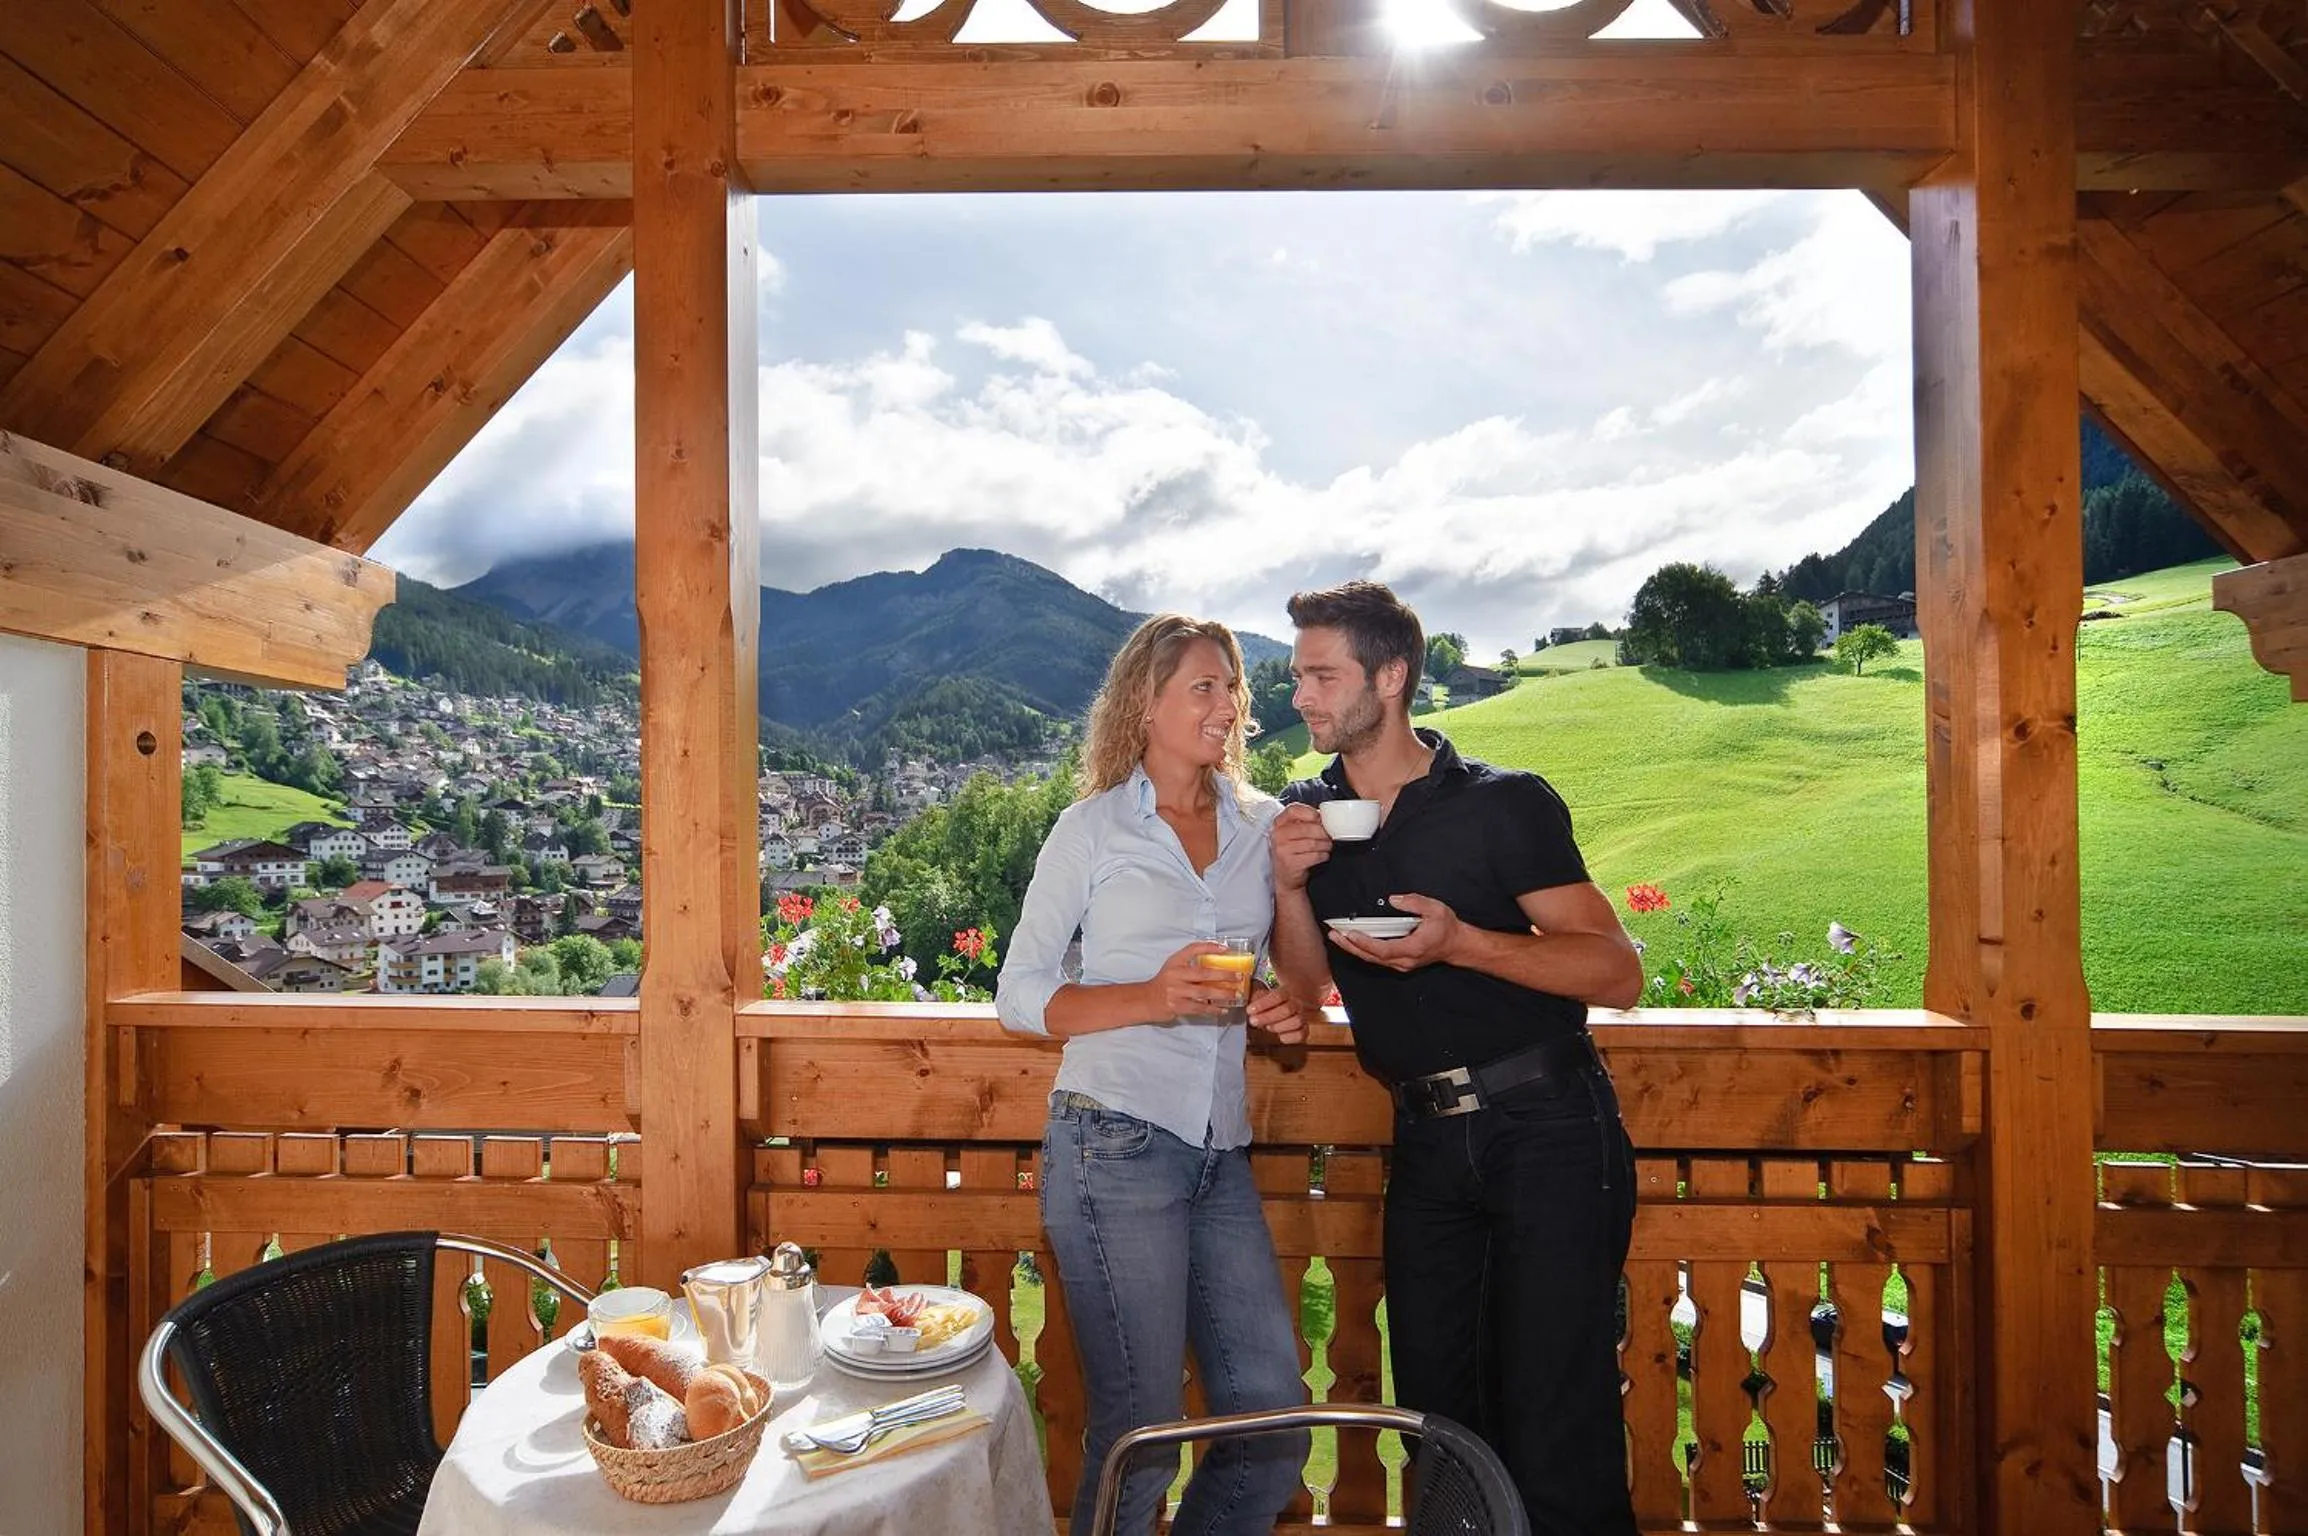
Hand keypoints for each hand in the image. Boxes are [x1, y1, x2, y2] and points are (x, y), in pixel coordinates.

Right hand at [1146, 941, 1244, 1020]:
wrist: (1146, 1000)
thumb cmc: (1164, 983)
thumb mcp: (1173, 967)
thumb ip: (1190, 963)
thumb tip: (1217, 963)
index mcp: (1175, 962)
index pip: (1193, 949)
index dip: (1210, 947)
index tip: (1225, 948)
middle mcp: (1175, 974)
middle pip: (1204, 973)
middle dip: (1224, 975)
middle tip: (1238, 976)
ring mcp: (1176, 991)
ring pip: (1204, 992)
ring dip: (1222, 994)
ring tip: (1235, 994)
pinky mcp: (1177, 1006)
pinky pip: (1199, 1008)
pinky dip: (1212, 1009)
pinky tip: (1222, 1010)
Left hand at [1246, 980, 1310, 1043]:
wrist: (1278, 1013)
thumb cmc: (1266, 1006)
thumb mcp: (1258, 998)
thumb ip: (1253, 998)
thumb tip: (1241, 998)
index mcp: (1286, 992)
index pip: (1278, 995)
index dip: (1264, 1003)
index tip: (1250, 1010)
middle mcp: (1297, 1003)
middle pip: (1287, 1009)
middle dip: (1268, 1017)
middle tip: (1254, 1021)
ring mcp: (1302, 1017)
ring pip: (1297, 1021)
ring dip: (1279, 1026)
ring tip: (1268, 1027)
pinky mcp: (1304, 1030)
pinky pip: (1301, 1035)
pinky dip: (1289, 1037)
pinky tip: (1279, 1036)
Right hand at [1270, 803, 1333, 892]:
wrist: (1286, 876)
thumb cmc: (1294, 850)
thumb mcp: (1294, 833)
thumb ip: (1306, 821)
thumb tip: (1327, 816)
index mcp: (1279, 823)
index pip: (1293, 810)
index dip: (1310, 813)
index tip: (1320, 819)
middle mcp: (1278, 834)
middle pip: (1308, 828)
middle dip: (1324, 833)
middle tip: (1329, 836)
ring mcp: (1282, 849)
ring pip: (1313, 843)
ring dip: (1325, 845)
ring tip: (1327, 847)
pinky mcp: (1290, 863)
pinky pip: (1314, 856)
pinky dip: (1323, 856)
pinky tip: (1322, 856)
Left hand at [1326, 893, 1464, 972]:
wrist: (1457, 945)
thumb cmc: (1447, 928)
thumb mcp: (1436, 909)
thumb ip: (1414, 903)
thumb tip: (1394, 900)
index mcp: (1413, 948)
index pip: (1384, 949)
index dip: (1365, 943)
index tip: (1350, 934)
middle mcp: (1405, 960)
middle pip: (1372, 957)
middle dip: (1351, 947)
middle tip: (1333, 935)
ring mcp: (1402, 964)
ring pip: (1373, 960)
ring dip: (1353, 949)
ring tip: (1337, 937)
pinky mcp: (1399, 961)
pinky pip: (1377, 958)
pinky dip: (1362, 950)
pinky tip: (1351, 942)